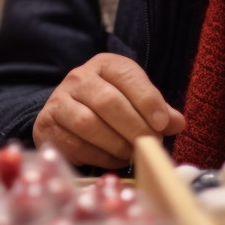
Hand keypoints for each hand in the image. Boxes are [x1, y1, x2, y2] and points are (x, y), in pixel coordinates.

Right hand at [33, 54, 184, 168]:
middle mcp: (79, 77)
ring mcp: (59, 101)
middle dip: (134, 127)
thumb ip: (157, 111)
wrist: (67, 115)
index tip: (162, 124)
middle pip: (108, 102)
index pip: (127, 76)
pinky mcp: (47, 125)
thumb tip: (177, 123)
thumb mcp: (135, 101)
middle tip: (149, 145)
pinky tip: (113, 160)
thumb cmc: (110, 109)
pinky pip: (75, 144)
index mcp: (105, 65)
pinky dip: (99, 157)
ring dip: (116, 145)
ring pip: (89, 124)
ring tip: (132, 155)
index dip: (147, 100)